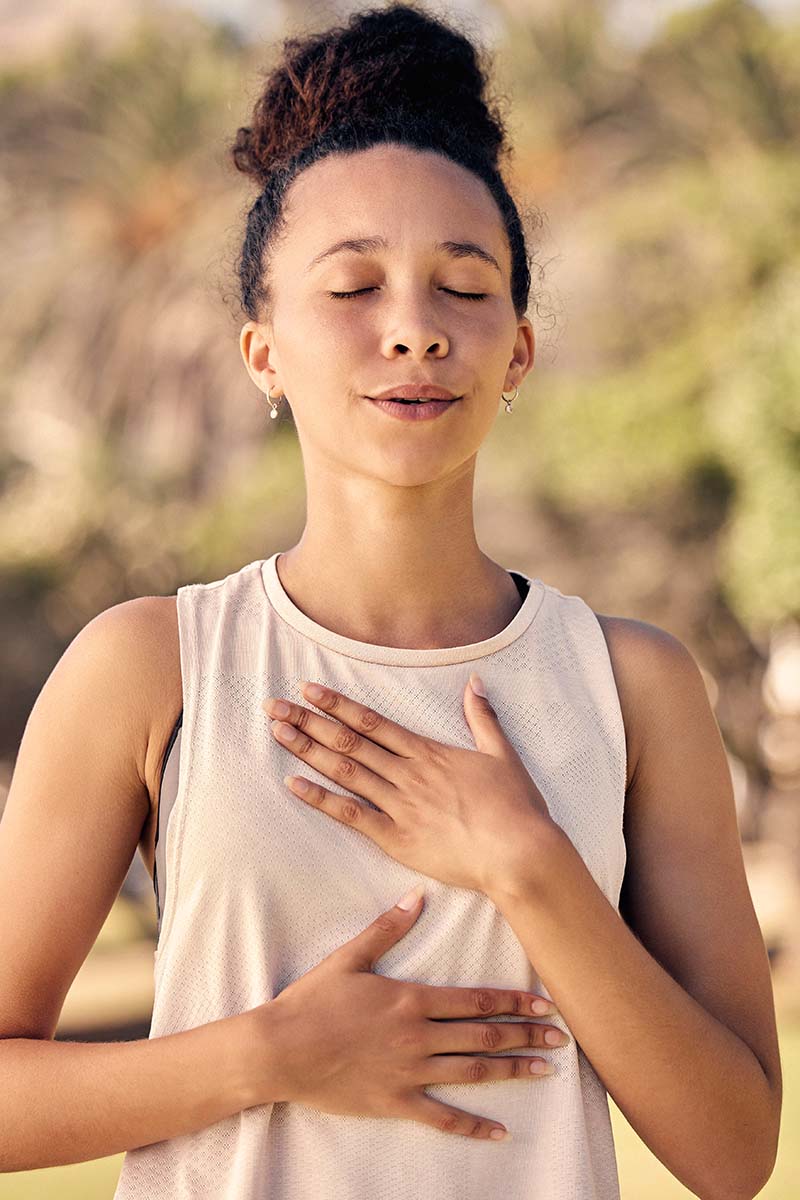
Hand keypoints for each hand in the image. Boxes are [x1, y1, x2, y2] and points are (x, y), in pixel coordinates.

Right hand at [244, 888, 565, 1139]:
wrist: (280, 1049)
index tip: (545, 1003)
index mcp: (411, 999)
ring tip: (545, 1070)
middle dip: (526, 1035)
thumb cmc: (312, 1000)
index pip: (476, 999)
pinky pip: (442, 1117)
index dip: (514, 1001)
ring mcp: (410, 1072)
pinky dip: (473, 1125)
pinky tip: (500, 1130)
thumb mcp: (349, 957)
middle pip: (484, 1035)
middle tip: (561, 1038)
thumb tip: (417, 896)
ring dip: (512, 1070)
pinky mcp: (396, 1102)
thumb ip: (387, 928)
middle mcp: (418, 1036)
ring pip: (473, 1072)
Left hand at [262, 673, 555, 894]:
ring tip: (278, 733)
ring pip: (345, 770)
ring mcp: (399, 804)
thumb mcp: (502, 754)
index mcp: (428, 752)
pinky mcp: (397, 838)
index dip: (337, 705)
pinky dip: (321, 798)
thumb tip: (475, 683)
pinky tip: (294, 784)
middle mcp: (407, 773)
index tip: (309, 690)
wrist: (519, 852)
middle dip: (309, 721)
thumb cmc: (516, 807)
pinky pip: (351, 815)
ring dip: (308, 750)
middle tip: (274, 706)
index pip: (372, 722)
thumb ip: (483, 718)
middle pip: (349, 740)